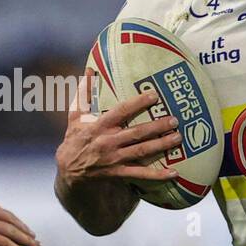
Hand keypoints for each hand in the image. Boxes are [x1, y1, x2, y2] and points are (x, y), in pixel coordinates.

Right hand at [55, 71, 181, 187]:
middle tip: (174, 120)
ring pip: (141, 152)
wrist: (68, 169)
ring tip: (178, 138)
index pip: (121, 112)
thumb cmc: (74, 139)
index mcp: (99, 126)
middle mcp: (108, 142)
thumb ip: (84, 93)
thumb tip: (90, 69)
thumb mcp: (75, 116)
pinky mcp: (118, 173)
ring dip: (161, 145)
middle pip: (136, 133)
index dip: (137, 103)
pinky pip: (139, 174)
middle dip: (156, 127)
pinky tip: (173, 172)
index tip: (154, 95)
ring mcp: (114, 159)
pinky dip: (157, 175)